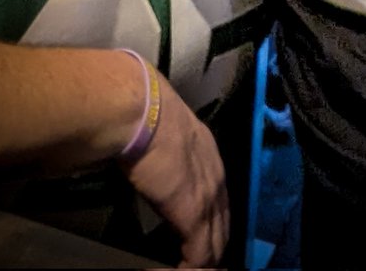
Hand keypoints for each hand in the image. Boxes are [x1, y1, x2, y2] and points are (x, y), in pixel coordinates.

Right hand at [122, 71, 229, 268]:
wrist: (142, 111)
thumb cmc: (144, 113)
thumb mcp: (164, 129)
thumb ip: (164, 149)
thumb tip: (149, 158)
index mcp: (208, 152)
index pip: (219, 196)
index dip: (212, 218)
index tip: (202, 235)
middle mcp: (216, 174)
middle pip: (224, 222)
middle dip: (214, 244)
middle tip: (202, 261)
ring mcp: (208, 195)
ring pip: (216, 241)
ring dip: (205, 259)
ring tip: (192, 268)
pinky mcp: (193, 214)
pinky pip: (199, 254)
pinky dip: (190, 267)